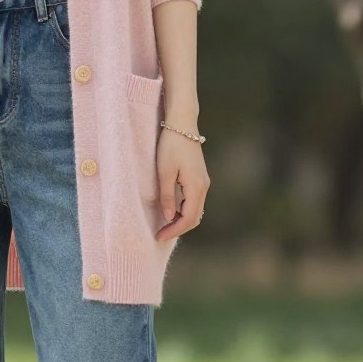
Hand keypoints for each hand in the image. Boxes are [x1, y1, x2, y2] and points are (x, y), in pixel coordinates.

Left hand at [155, 125, 209, 241]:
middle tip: (160, 235)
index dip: (174, 230)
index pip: (188, 219)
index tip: (158, 236)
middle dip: (178, 229)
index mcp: (196, 187)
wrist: (182, 124)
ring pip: (196, 210)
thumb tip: (168, 217)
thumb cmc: (171, 146)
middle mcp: (204, 187)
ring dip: (181, 221)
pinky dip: (184, 211)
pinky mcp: (200, 178)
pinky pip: (194, 201)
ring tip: (164, 226)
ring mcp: (204, 182)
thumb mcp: (164, 172)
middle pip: (194, 218)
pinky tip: (171, 212)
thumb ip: (166, 196)